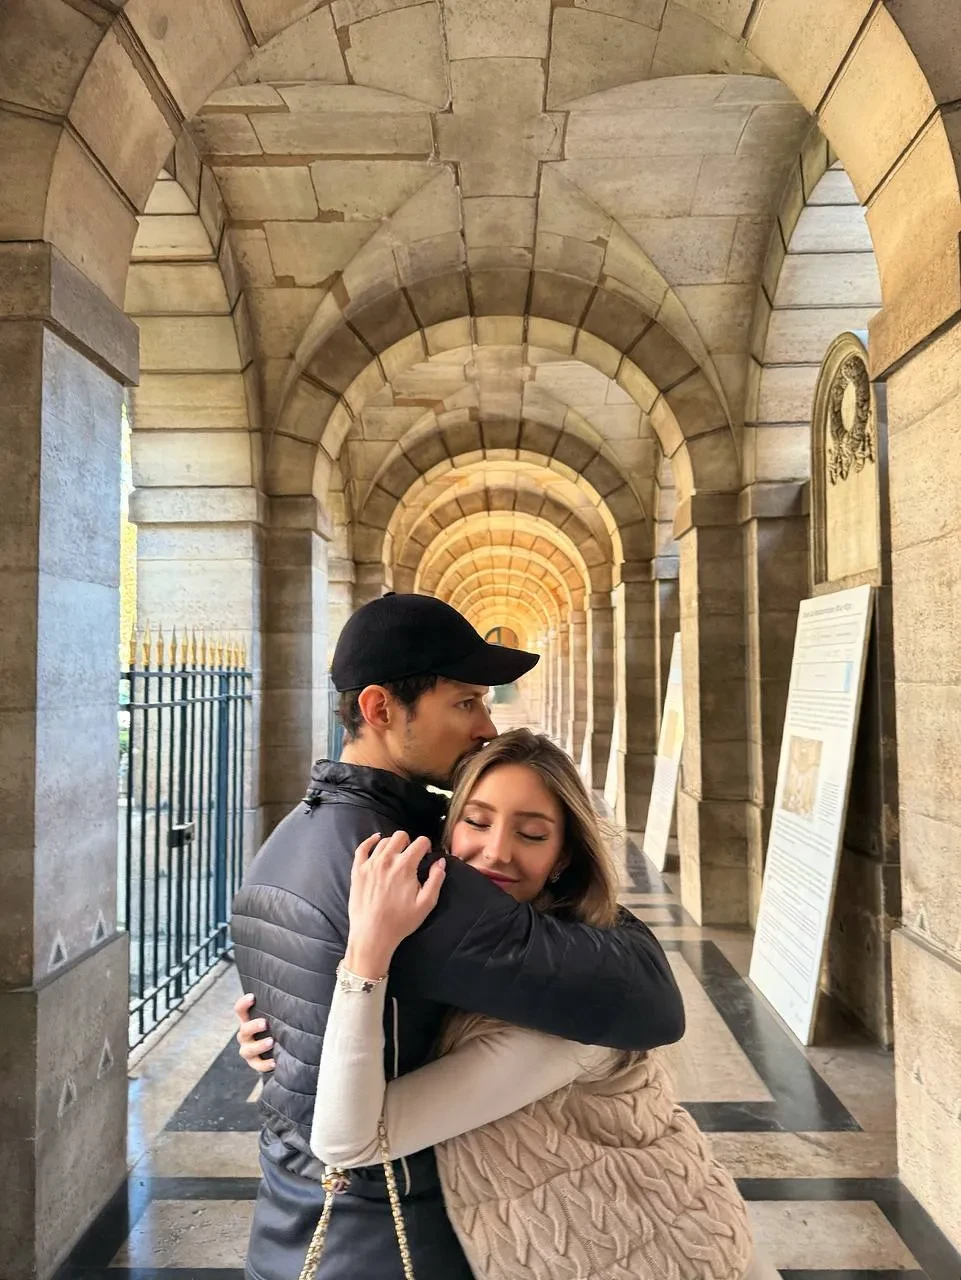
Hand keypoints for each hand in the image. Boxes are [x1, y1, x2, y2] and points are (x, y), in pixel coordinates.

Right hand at [235, 992, 274, 1072]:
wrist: (275, 1049)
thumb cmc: (275, 1026)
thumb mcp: (273, 1016)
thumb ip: (277, 1008)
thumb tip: (295, 994)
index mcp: (248, 1021)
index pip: (240, 1010)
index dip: (244, 1003)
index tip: (253, 997)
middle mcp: (246, 1035)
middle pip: (244, 1030)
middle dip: (253, 1026)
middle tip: (264, 1023)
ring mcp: (248, 1050)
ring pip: (248, 1050)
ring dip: (259, 1046)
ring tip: (271, 1042)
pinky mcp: (255, 1063)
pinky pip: (257, 1065)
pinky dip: (264, 1064)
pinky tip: (274, 1062)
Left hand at [344, 831, 445, 978]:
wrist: (372, 935)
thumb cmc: (400, 922)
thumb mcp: (426, 903)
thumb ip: (436, 879)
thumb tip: (440, 862)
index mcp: (405, 866)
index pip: (420, 842)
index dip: (426, 846)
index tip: (426, 855)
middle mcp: (387, 860)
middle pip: (401, 836)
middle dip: (410, 842)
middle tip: (411, 856)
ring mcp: (370, 864)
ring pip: (384, 841)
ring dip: (393, 844)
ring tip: (396, 855)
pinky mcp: (357, 871)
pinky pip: (362, 848)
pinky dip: (370, 841)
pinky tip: (376, 840)